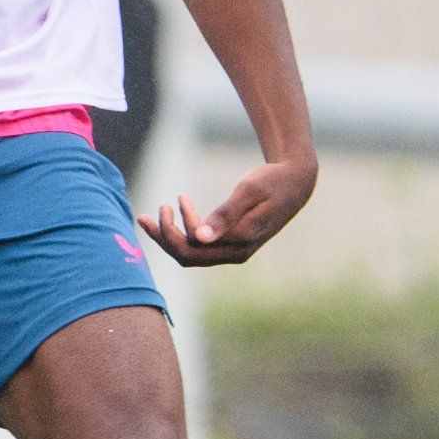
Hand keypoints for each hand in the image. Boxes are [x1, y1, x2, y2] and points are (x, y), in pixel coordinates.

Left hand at [142, 154, 315, 267]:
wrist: (295, 183)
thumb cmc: (273, 181)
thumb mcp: (250, 190)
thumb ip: (226, 213)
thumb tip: (200, 237)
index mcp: (239, 243)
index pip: (193, 248)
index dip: (172, 231)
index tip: (169, 202)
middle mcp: (236, 253)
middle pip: (188, 257)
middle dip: (163, 238)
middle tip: (142, 217)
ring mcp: (234, 251)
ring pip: (193, 253)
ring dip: (171, 235)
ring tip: (159, 210)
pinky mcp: (232, 243)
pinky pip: (202, 246)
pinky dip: (186, 231)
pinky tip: (180, 208)